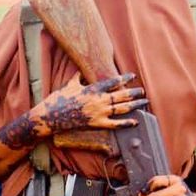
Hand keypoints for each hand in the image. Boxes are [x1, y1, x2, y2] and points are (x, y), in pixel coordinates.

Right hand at [32, 71, 147, 134]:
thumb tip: (80, 70)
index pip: (112, 82)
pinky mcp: (96, 124)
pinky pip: (115, 124)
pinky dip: (126, 123)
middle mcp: (98, 100)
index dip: (124, 78)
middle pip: (121, 95)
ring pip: (121, 108)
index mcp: (92, 89)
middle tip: (142, 91)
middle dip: (133, 93)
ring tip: (143, 102)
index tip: (132, 76)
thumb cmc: (59, 99)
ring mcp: (99, 113)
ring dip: (134, 105)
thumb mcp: (69, 85)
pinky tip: (135, 122)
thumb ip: (78, 77)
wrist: (51, 116)